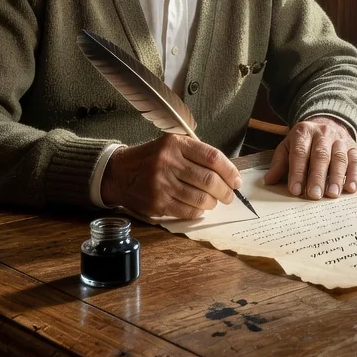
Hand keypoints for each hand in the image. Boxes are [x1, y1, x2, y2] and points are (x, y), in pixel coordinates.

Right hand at [101, 135, 241, 219]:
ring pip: (200, 198)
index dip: (229, 171)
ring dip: (212, 203)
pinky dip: (198, 212)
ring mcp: (162, 183)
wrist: (119, 172)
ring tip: (214, 202)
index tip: (237, 180)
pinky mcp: (157, 202)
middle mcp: (169, 161)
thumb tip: (226, 172)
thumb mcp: (171, 144)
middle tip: (229, 195)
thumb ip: (195, 153)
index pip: (212, 157)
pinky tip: (200, 210)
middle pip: (209, 179)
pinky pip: (186, 210)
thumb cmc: (152, 158)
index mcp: (176, 143)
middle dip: (225, 190)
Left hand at [264, 117, 356, 199]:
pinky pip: (356, 161)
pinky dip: (355, 175)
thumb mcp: (289, 145)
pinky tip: (351, 188)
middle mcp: (323, 134)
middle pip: (321, 155)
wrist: (328, 123)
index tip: (295, 190)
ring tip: (332, 194)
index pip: (300, 152)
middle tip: (314, 195)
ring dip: (337, 177)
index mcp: (304, 132)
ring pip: (339, 158)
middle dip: (317, 176)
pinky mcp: (354, 147)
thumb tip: (270, 180)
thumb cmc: (305, 141)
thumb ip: (280, 162)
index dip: (297, 172)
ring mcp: (340, 140)